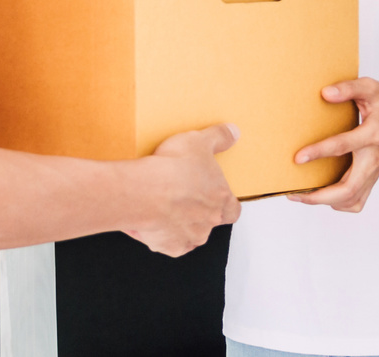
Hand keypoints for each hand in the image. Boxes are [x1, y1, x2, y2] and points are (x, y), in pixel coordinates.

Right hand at [124, 124, 241, 255]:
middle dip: (197, 211)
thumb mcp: (199, 141)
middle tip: (181, 195)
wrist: (145, 192)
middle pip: (210, 221)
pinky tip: (151, 218)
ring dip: (180, 223)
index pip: (233, 208)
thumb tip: (233, 132)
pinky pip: (168, 243)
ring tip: (162, 204)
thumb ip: (219, 137)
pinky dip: (161, 234)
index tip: (214, 195)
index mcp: (220, 199)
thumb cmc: (173, 169)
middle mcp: (209, 222)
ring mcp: (190, 237)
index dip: (225, 203)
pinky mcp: (170, 247)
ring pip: (189, 233)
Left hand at [290, 77, 378, 212]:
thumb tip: (325, 93)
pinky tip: (323, 193)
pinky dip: (339, 202)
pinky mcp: (372, 177)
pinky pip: (357, 200)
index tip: (298, 158)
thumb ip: (348, 88)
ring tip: (303, 195)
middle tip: (295, 193)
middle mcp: (374, 158)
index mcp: (373, 134)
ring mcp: (374, 171)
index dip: (319, 152)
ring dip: (327, 202)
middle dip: (320, 196)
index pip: (343, 146)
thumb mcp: (369, 87)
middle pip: (350, 189)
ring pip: (353, 200)